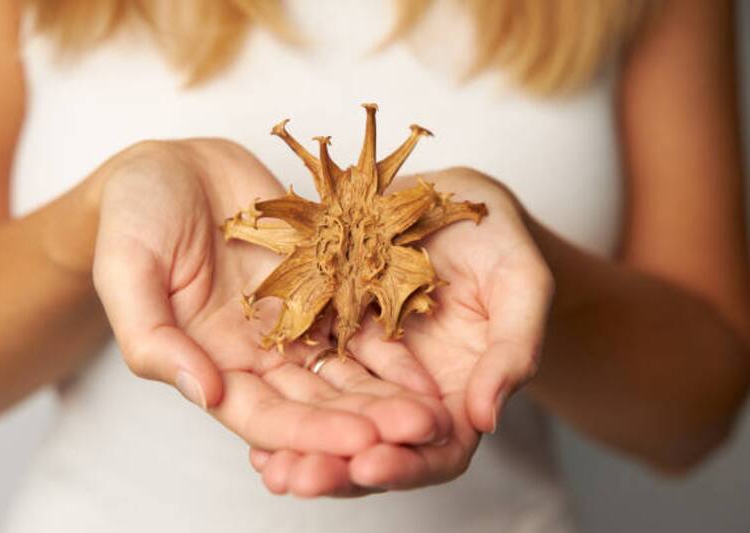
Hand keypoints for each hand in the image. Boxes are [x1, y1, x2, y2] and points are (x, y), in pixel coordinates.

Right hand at [92, 139, 452, 457]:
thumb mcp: (125, 272)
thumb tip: (203, 392)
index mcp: (211, 362)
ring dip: (390, 389)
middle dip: (368, 419)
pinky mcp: (322, 281)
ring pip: (348, 366)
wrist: (172, 167)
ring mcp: (294, 317)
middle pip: (319, 399)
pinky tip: (428, 352)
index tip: (360, 444)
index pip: (264, 415)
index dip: (312, 432)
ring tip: (435, 405)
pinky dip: (393, 337)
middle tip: (421, 430)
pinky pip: (361, 314)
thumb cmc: (134, 218)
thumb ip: (153, 337)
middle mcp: (259, 352)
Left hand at [250, 167, 552, 494]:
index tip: (369, 466)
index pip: (437, 451)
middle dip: (334, 466)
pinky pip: (301, 364)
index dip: (406, 465)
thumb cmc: (500, 240)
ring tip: (266, 463)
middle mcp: (406, 388)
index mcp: (460, 393)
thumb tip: (486, 417)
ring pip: (330, 414)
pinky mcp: (330, 328)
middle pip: (373, 445)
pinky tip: (241, 402)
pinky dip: (276, 389)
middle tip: (295, 477)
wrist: (450, 195)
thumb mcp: (522, 286)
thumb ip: (513, 349)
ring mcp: (365, 361)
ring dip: (296, 442)